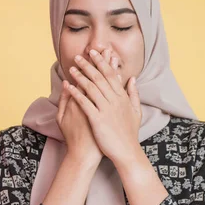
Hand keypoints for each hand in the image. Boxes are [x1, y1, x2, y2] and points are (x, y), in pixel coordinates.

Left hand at [65, 48, 141, 163]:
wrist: (127, 151)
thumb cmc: (129, 133)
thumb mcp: (136, 111)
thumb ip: (134, 93)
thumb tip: (132, 78)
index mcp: (122, 97)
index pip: (111, 74)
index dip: (101, 62)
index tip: (94, 53)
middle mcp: (115, 100)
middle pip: (100, 78)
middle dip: (88, 65)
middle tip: (79, 56)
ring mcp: (106, 109)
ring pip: (91, 88)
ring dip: (80, 76)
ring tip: (71, 68)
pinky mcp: (98, 119)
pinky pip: (84, 103)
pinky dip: (75, 93)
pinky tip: (68, 86)